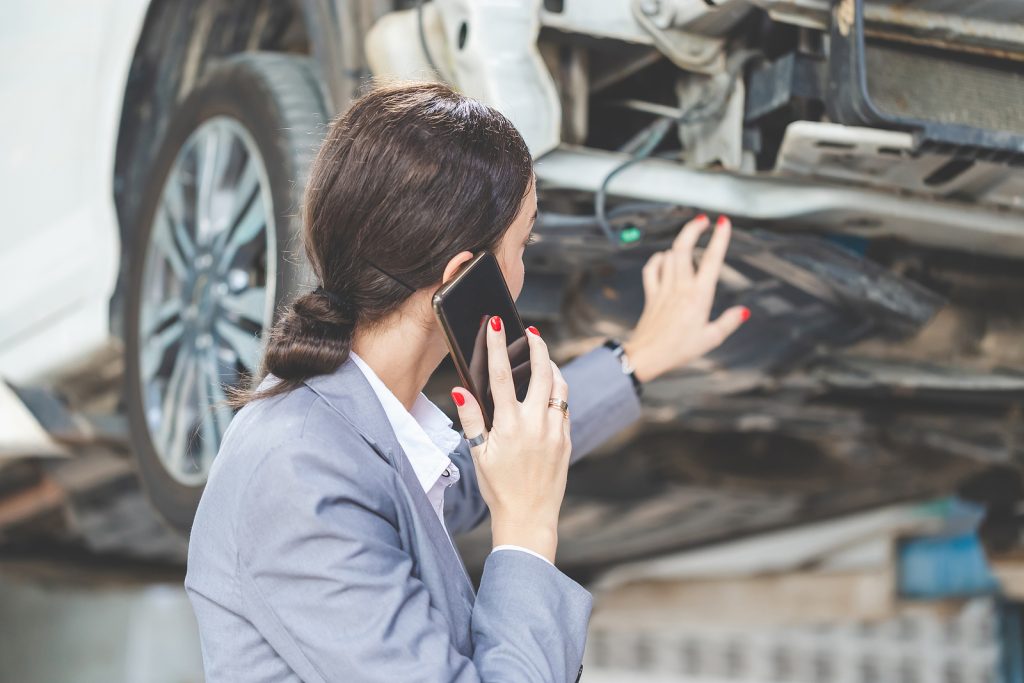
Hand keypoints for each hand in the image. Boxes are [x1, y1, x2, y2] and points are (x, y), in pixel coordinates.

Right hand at [450, 317, 569, 563]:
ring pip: (560, 388)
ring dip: (552, 368)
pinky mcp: (567, 441)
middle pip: (541, 372)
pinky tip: (549, 391)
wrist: (529, 518)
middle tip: (531, 331)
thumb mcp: (478, 453)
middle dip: (537, 347)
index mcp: (509, 425)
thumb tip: (461, 389)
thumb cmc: (498, 487)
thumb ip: (471, 418)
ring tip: (542, 357)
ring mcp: (556, 432)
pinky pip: (565, 408)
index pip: (502, 375)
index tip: (496, 323)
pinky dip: (558, 393)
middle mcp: (536, 425)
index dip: (498, 346)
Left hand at [623, 214, 748, 382]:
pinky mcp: (651, 295)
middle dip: (693, 229)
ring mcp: (663, 289)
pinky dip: (658, 259)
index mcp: (699, 296)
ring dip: (679, 243)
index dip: (719, 238)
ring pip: (669, 255)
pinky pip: (651, 269)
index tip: (724, 223)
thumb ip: (729, 322)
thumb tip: (744, 311)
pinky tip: (663, 258)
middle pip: (684, 248)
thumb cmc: (678, 350)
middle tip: (703, 220)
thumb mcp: (711, 339)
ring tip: (689, 239)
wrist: (647, 356)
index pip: (712, 260)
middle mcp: (680, 288)